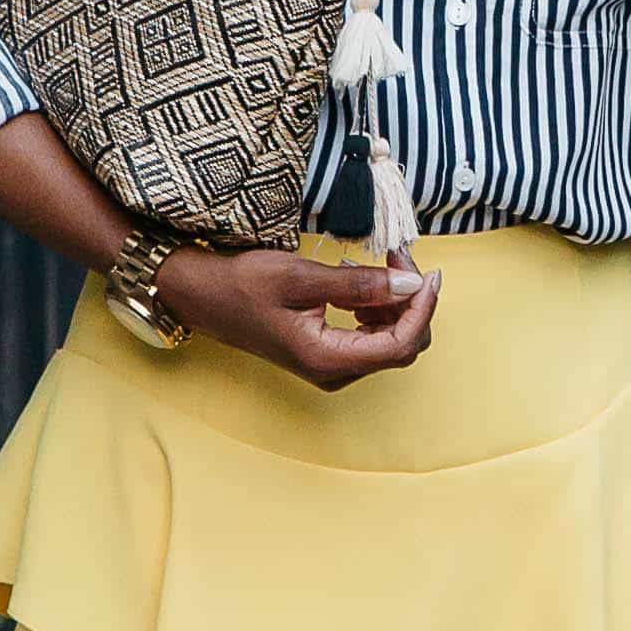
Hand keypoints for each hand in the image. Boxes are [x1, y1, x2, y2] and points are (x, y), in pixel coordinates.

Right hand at [163, 242, 437, 391]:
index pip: (401, 343)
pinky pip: (370, 337)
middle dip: (411, 301)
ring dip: (396, 302)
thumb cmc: (243, 284)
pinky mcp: (327, 354)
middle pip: (402, 346)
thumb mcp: (301, 277)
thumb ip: (359, 284)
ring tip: (381, 264)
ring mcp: (331, 366)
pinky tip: (363, 281)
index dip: (423, 308)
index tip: (428, 273)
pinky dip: (378, 308)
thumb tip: (410, 283)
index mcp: (328, 359)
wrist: (202, 296)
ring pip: (390, 341)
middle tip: (400, 258)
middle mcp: (334, 372)